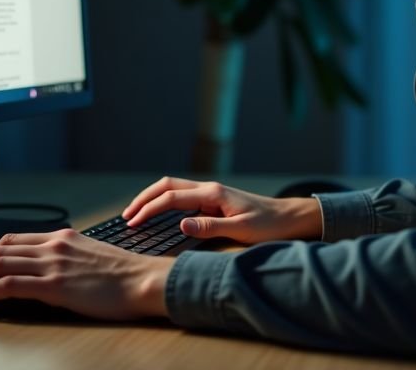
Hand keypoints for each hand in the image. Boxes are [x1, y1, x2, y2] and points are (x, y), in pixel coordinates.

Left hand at [0, 228, 172, 318]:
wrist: (144, 281)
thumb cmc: (127, 275)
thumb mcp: (93, 257)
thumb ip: (70, 259)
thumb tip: (52, 273)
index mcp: (65, 238)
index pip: (17, 240)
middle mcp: (55, 246)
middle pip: (2, 249)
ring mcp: (53, 264)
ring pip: (0, 264)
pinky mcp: (53, 285)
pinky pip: (8, 284)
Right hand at [122, 176, 322, 243]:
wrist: (289, 218)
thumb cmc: (269, 225)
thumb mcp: (241, 230)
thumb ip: (210, 227)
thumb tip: (181, 223)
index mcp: (213, 194)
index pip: (171, 198)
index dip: (149, 209)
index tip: (132, 223)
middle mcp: (209, 189)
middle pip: (167, 186)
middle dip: (144, 198)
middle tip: (126, 216)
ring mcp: (211, 193)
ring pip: (173, 189)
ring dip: (153, 198)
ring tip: (136, 214)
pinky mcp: (214, 201)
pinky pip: (183, 198)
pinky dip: (165, 203)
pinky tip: (159, 215)